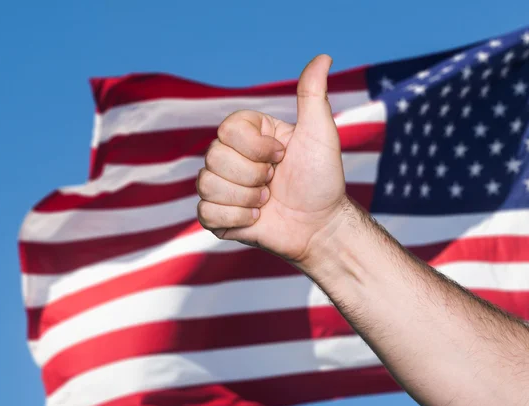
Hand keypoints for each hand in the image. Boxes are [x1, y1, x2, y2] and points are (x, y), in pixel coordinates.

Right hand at [196, 54, 347, 262]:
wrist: (320, 226)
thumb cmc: (322, 179)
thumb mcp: (320, 133)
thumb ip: (312, 94)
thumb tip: (323, 57)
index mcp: (249, 135)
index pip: (227, 129)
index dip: (255, 147)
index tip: (283, 156)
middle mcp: (232, 157)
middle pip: (213, 157)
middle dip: (253, 175)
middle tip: (274, 183)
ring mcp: (223, 186)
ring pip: (206, 184)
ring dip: (244, 198)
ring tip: (266, 203)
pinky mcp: (218, 215)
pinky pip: (205, 213)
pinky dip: (236, 219)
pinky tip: (256, 220)